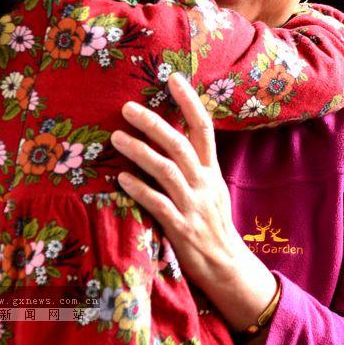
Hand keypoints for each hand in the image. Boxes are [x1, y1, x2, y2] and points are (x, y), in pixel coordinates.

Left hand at [111, 73, 276, 333]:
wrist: (228, 266)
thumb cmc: (212, 223)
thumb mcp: (210, 188)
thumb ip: (194, 163)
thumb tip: (168, 134)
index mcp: (211, 170)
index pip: (204, 128)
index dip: (190, 102)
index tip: (173, 78)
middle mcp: (204, 183)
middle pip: (180, 145)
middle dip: (154, 124)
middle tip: (127, 107)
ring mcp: (193, 206)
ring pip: (167, 171)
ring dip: (140, 152)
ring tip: (115, 138)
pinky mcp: (182, 228)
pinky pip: (159, 205)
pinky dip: (139, 190)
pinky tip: (120, 179)